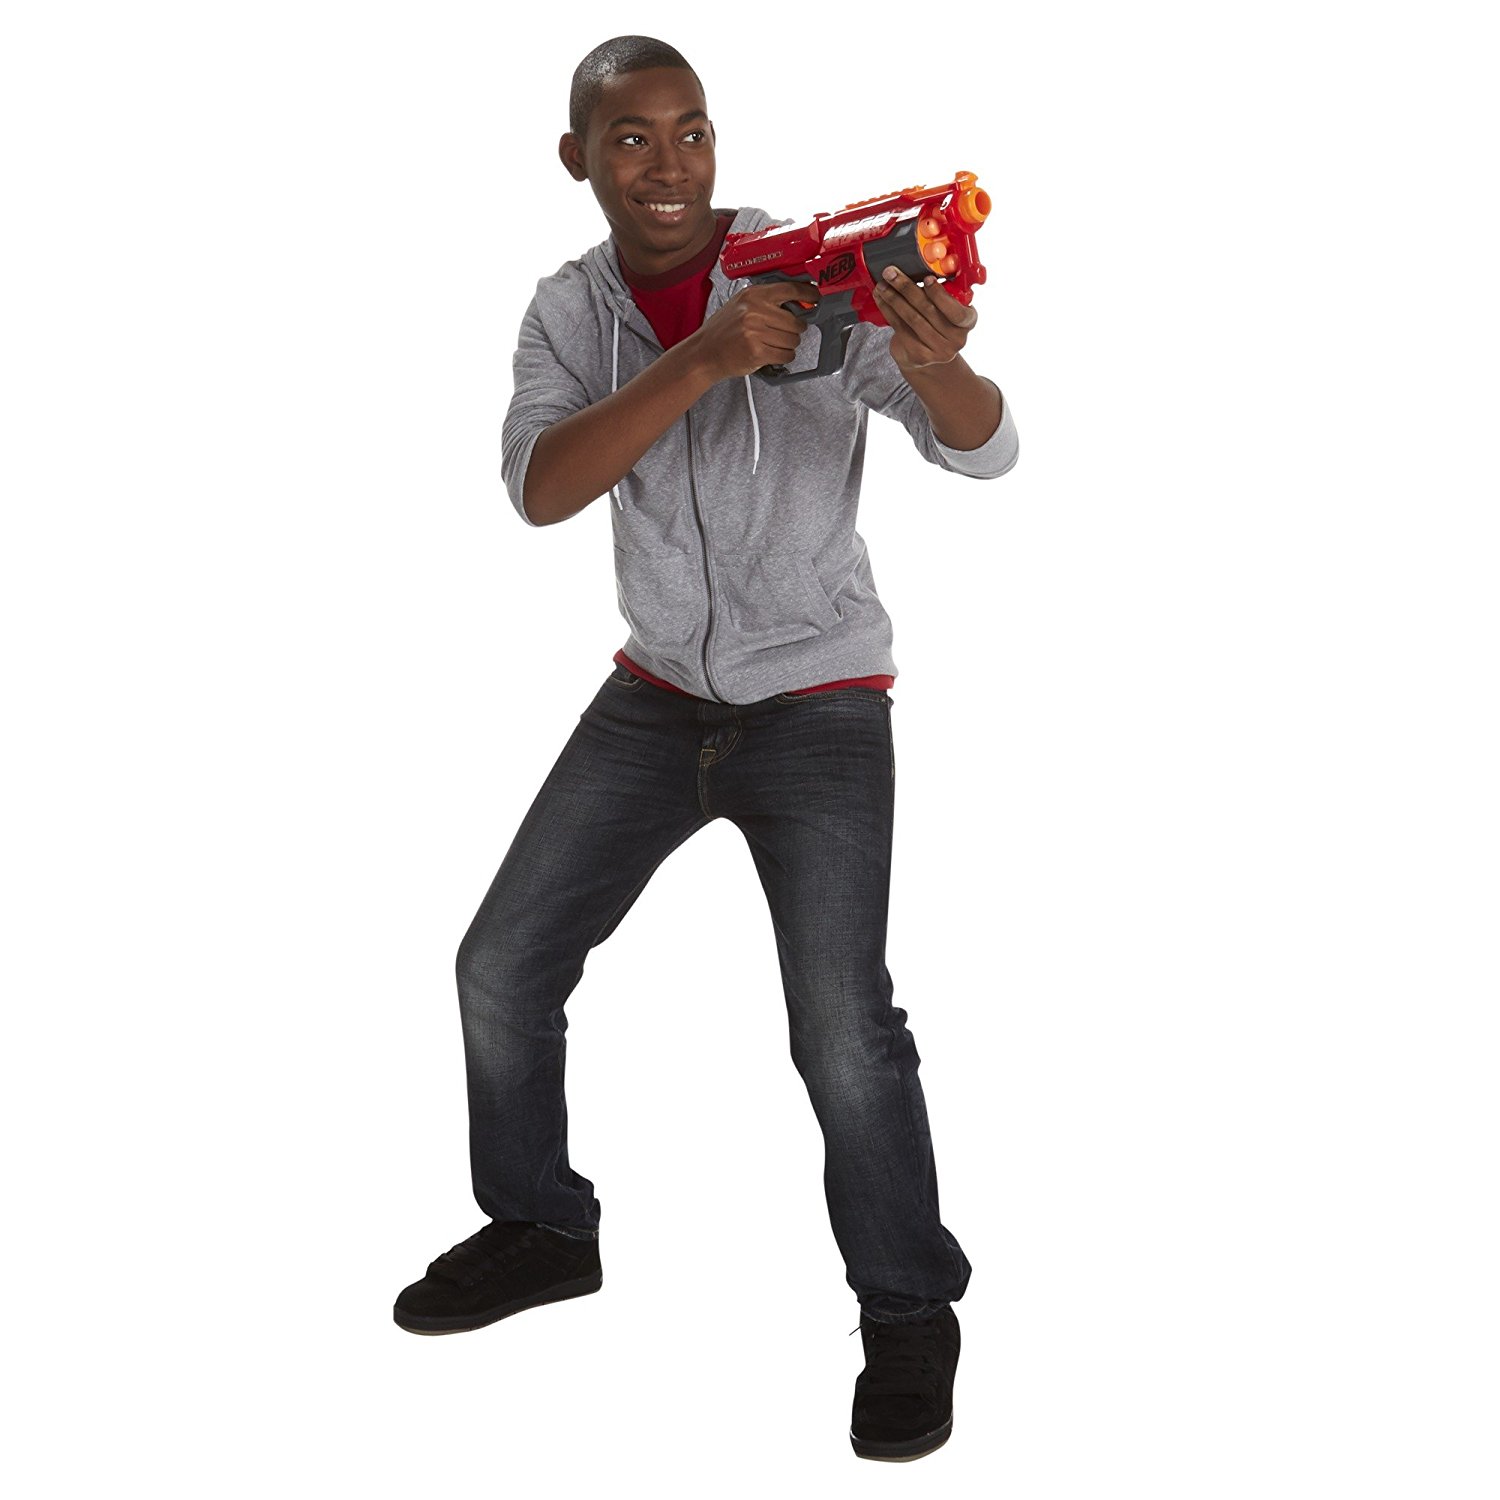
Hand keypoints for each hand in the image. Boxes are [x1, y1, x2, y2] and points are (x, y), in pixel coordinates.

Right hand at [689, 279, 821, 382]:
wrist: (705, 353)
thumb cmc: (724, 330)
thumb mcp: (741, 304)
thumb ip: (766, 301)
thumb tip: (798, 302)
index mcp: (754, 295)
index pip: (790, 290)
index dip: (808, 294)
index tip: (817, 297)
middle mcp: (755, 310)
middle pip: (796, 321)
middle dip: (794, 330)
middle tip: (783, 332)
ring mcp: (756, 332)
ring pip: (793, 340)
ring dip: (788, 345)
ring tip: (773, 344)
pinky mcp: (757, 351)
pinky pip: (785, 355)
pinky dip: (784, 357)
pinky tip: (772, 354)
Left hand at [872, 265, 977, 372]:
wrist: (926, 356)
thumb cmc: (935, 325)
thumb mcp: (944, 308)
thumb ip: (938, 293)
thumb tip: (916, 270)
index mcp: (968, 321)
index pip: (957, 311)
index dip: (940, 295)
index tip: (926, 278)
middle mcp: (957, 339)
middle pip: (928, 310)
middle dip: (907, 288)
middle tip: (891, 273)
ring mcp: (938, 351)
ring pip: (912, 318)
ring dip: (894, 298)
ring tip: (882, 285)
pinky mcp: (919, 356)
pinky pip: (901, 328)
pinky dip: (888, 311)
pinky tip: (881, 300)